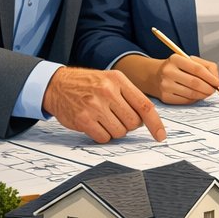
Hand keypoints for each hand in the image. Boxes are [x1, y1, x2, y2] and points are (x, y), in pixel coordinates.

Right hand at [43, 67, 165, 143]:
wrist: (57, 84)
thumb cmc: (88, 83)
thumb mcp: (111, 79)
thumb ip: (130, 95)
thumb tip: (147, 118)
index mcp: (119, 81)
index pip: (145, 106)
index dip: (156, 123)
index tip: (161, 135)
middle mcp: (108, 92)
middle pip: (134, 123)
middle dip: (130, 125)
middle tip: (118, 117)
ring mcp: (95, 106)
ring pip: (120, 132)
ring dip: (115, 130)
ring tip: (105, 118)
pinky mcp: (83, 120)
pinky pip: (104, 138)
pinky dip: (103, 135)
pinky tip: (96, 124)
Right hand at [156, 54, 218, 104]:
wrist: (154, 75)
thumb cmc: (176, 68)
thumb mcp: (189, 60)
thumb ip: (207, 67)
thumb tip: (216, 80)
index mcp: (175, 59)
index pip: (198, 69)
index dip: (211, 77)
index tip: (218, 83)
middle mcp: (168, 72)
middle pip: (195, 83)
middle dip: (209, 88)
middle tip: (214, 90)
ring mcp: (165, 85)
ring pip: (191, 94)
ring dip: (203, 95)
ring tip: (207, 92)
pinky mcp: (165, 97)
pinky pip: (185, 101)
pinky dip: (195, 99)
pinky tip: (197, 96)